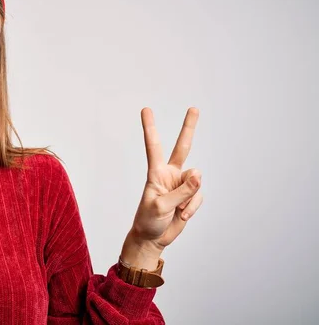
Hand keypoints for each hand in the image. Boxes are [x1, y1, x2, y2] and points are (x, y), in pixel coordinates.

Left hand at [129, 107, 202, 251]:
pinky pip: (199, 197)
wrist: (152, 238)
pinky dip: (192, 208)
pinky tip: (182, 215)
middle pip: (183, 147)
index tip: (146, 109)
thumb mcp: (161, 206)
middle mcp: (170, 174)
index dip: (150, 128)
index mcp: (156, 173)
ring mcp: (181, 184)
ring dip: (189, 199)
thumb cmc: (148, 221)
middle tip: (194, 108)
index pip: (153, 146)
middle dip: (189, 128)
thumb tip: (199, 174)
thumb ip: (182, 191)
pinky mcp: (189, 196)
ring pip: (197, 182)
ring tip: (177, 210)